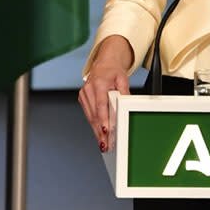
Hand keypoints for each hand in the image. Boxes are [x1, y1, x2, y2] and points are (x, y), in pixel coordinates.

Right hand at [78, 35, 132, 150]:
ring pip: (90, 117)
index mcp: (99, 83)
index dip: (103, 119)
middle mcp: (89, 89)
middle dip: (100, 131)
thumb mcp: (123, 79)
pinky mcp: (82, 99)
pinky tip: (98, 134)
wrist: (104, 65)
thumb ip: (125, 92)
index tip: (105, 130)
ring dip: (96, 131)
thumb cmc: (113, 72)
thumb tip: (127, 105)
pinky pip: (89, 115)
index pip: (101, 104)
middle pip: (95, 114)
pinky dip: (94, 125)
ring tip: (103, 143)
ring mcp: (84, 94)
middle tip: (106, 144)